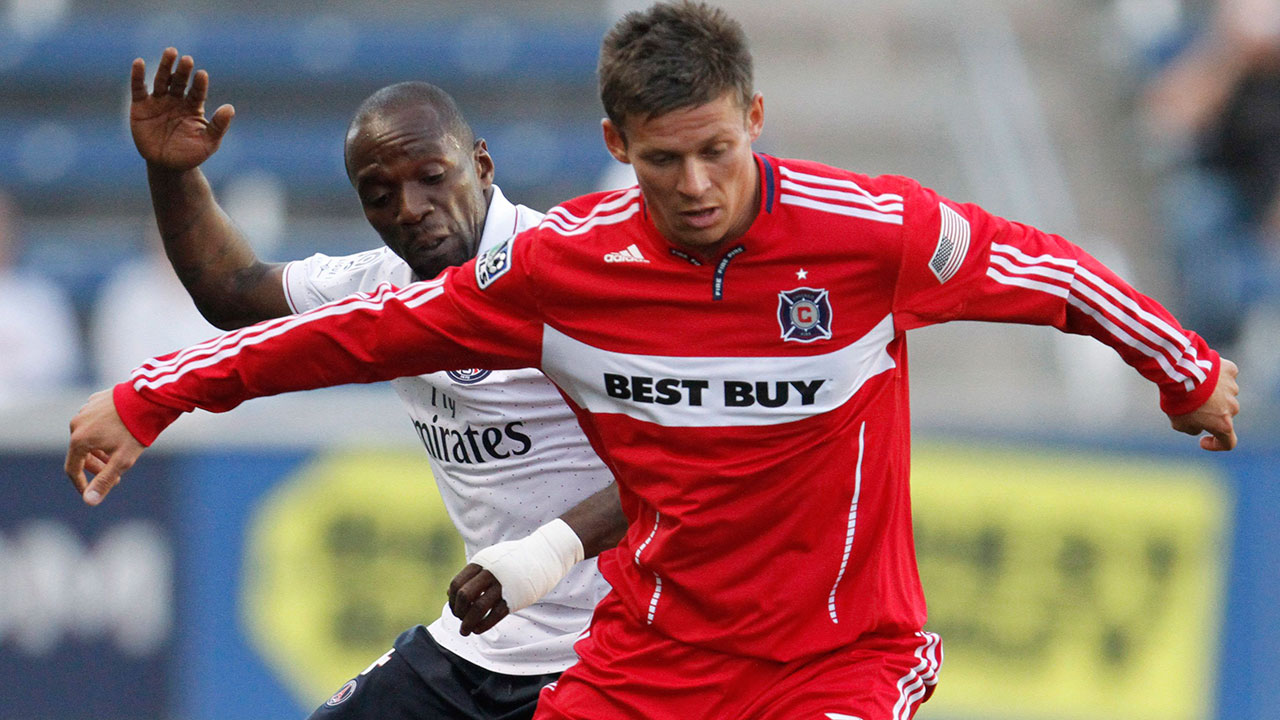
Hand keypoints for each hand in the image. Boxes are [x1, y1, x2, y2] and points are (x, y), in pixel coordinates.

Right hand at [65, 389, 146, 505]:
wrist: (150, 399)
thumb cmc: (136, 431)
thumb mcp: (122, 460)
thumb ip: (104, 481)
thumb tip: (88, 501)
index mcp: (78, 439)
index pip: (72, 468)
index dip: (81, 484)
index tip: (90, 492)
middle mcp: (77, 423)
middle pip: (81, 452)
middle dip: (96, 467)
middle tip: (115, 476)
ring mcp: (85, 410)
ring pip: (88, 436)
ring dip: (100, 450)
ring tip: (118, 457)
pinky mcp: (95, 401)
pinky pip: (95, 422)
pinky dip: (102, 433)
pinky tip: (119, 436)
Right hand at [130, 47, 234, 170]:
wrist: (167, 166)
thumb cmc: (191, 154)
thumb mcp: (208, 143)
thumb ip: (219, 126)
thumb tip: (230, 108)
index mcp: (193, 106)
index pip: (197, 91)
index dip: (199, 84)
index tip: (202, 75)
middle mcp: (176, 100)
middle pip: (180, 81)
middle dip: (183, 70)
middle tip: (187, 59)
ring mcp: (158, 101)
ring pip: (161, 80)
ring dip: (165, 66)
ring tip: (171, 52)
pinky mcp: (141, 106)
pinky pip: (138, 88)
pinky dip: (137, 75)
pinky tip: (139, 63)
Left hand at [447, 563, 509, 635]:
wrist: (542, 555)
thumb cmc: (511, 561)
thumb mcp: (489, 562)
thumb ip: (470, 576)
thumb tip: (449, 593)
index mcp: (481, 562)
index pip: (457, 583)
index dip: (452, 599)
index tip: (455, 608)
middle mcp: (491, 572)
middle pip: (465, 595)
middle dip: (458, 611)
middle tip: (460, 619)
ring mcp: (503, 585)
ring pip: (478, 608)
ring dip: (468, 623)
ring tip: (465, 631)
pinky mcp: (515, 597)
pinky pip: (495, 615)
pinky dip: (483, 625)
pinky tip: (478, 630)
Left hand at [1169, 358, 1240, 450]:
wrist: (1181, 373)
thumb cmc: (1179, 400)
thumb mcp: (1178, 423)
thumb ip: (1192, 428)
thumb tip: (1200, 425)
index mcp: (1223, 424)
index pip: (1228, 442)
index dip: (1216, 444)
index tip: (1203, 441)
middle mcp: (1233, 407)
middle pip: (1223, 413)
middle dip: (1209, 412)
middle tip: (1188, 404)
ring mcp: (1233, 388)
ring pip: (1224, 394)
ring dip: (1212, 392)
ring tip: (1192, 386)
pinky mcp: (1231, 370)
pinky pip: (1224, 376)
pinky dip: (1216, 376)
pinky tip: (1201, 373)